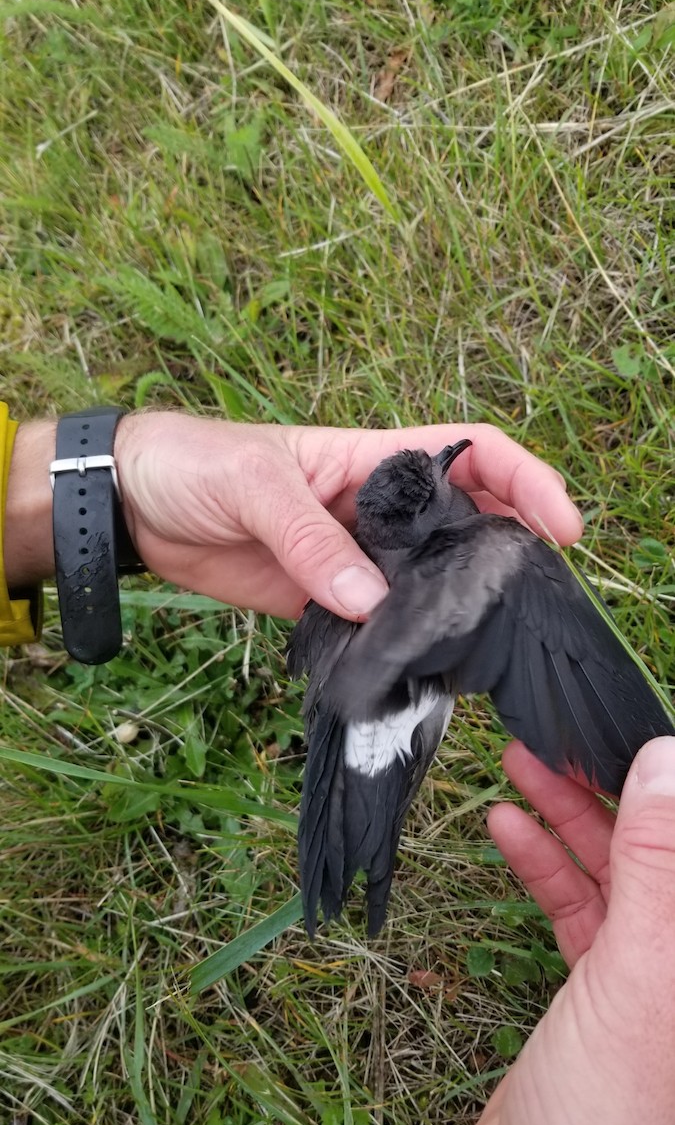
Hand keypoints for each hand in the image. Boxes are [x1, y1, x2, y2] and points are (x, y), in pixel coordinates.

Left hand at [113, 413, 582, 617]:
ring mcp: (352, 559)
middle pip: (464, 524)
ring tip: (479, 647)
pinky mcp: (321, 603)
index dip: (526, 480)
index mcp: (373, 459)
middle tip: (528, 602)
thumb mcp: (254, 485)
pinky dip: (395, 646)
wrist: (135, 505)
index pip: (472, 453)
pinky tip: (410, 671)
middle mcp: (375, 510)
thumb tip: (369, 600)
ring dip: (451, 609)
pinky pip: (374, 626)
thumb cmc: (195, 464)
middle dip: (504, 554)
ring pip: (424, 582)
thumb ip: (310, 540)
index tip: (560, 527)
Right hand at [449, 736, 674, 1124]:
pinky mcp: (599, 1001)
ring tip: (522, 760)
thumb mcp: (640, 982)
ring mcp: (649, 982)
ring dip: (571, 817)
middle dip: (614, 786)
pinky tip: (509, 828)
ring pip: (619, 874)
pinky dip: (545, 865)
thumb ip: (657, 869)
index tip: (627, 721)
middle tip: (561, 732)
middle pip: (662, 852)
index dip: (670, 782)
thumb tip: (669, 760)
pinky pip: (580, 911)